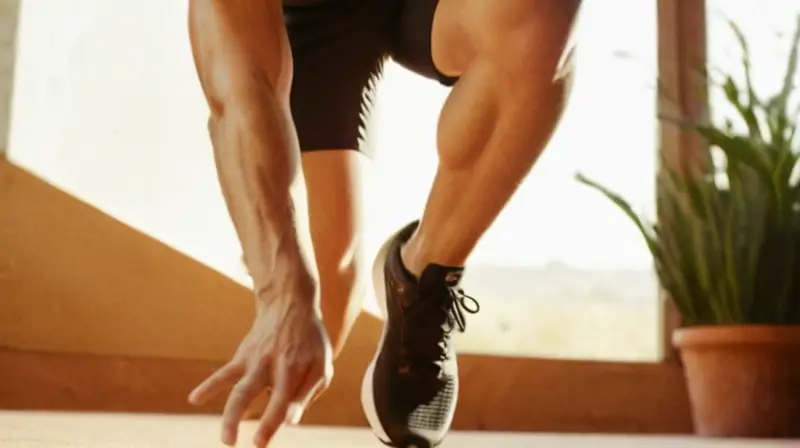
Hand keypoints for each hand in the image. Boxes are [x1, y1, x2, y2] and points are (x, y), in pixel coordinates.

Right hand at [188, 299, 332, 446]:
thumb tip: (291, 422)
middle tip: (240, 444)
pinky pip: (222, 374)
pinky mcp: (241, 358)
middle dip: (242, 419)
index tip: (260, 442)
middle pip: (251, 393)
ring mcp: (253, 361)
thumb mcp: (321, 364)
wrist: (289, 306)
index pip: (281, 400)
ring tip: (227, 440)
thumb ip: (307, 393)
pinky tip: (194, 399)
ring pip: (236, 389)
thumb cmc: (309, 343)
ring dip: (229, 415)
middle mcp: (269, 365)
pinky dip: (208, 387)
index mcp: (291, 369)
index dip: (271, 422)